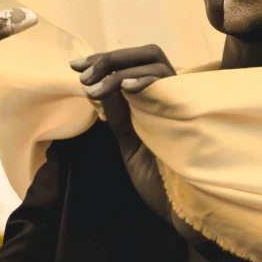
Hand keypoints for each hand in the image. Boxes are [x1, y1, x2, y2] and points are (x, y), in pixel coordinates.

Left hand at [69, 45, 194, 231]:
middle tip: (83, 75)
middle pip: (147, 53)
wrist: (178, 208)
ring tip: (93, 89)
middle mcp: (170, 93)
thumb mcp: (129, 141)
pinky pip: (166, 83)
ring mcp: (179, 99)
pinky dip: (143, 79)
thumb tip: (99, 87)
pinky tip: (124, 86)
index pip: (133, 64)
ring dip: (118, 70)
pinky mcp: (185, 109)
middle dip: (111, 58)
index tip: (75, 65)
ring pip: (154, 62)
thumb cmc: (156, 178)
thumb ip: (119, 114)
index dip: (105, 59)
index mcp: (157, 99)